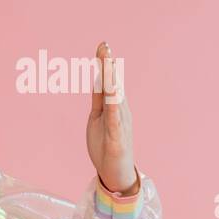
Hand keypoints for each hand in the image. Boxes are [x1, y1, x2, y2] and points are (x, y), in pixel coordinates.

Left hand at [87, 41, 138, 193]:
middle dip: (108, 66)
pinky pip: (115, 120)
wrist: (116, 172)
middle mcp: (121, 112)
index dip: (105, 64)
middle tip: (105, 46)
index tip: (102, 45)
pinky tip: (112, 95)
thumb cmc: (106, 145)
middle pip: (113, 85)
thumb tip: (97, 82)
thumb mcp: (98, 119)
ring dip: (112, 82)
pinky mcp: (118, 138)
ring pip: (116, 99)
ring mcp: (120, 124)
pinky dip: (114, 107)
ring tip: (109, 65)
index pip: (108, 82)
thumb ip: (99, 101)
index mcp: (114, 107)